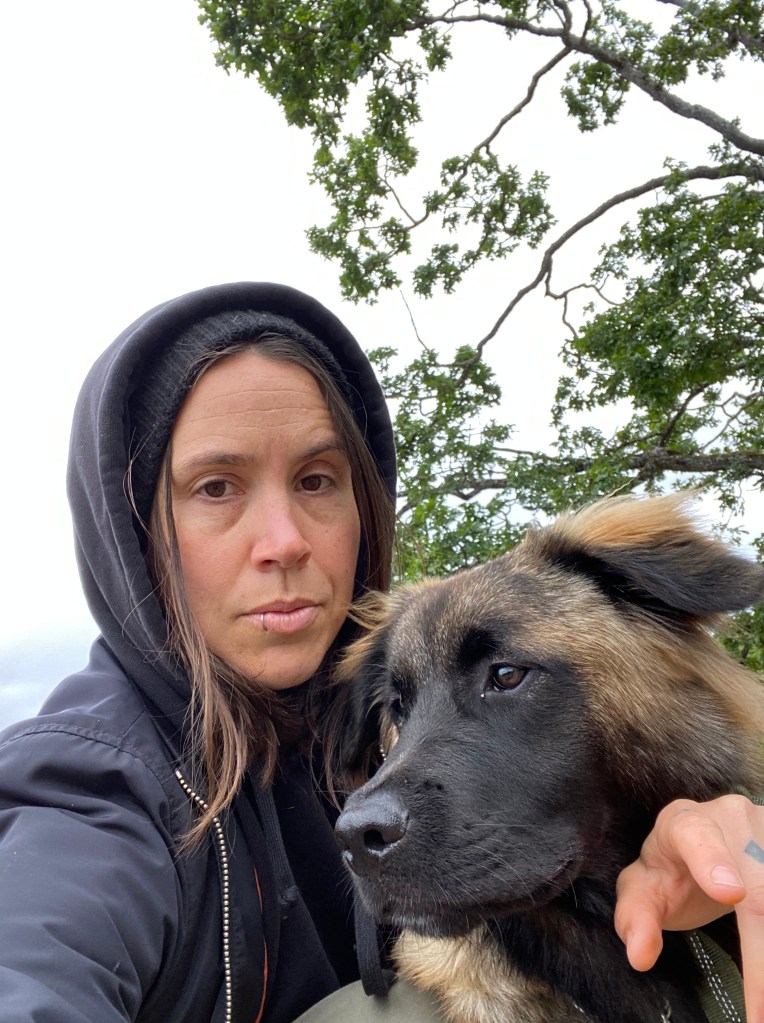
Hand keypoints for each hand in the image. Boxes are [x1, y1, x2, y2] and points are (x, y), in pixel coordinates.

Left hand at [614, 795, 763, 1021]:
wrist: (697, 849)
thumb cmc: (668, 873)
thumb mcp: (643, 892)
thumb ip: (636, 919)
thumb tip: (640, 956)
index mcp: (683, 823)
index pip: (697, 835)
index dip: (714, 862)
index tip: (730, 894)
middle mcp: (730, 817)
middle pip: (756, 884)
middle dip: (761, 952)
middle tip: (759, 1010)